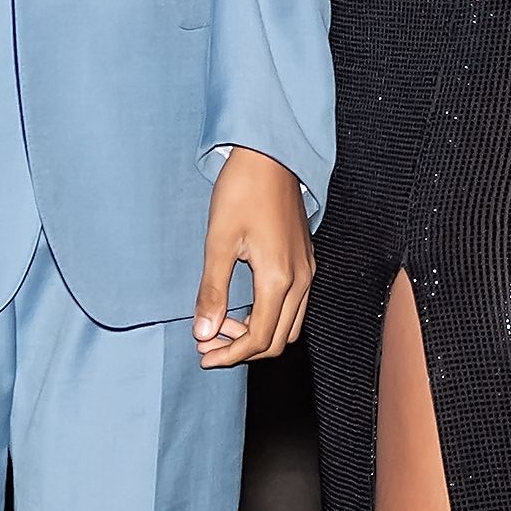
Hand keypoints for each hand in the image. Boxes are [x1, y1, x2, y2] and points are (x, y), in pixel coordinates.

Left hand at [193, 150, 313, 367]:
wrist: (270, 156)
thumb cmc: (242, 192)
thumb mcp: (218, 242)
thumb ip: (212, 291)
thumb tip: (203, 332)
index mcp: (279, 279)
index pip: (260, 338)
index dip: (231, 355)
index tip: (204, 355)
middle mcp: (301, 280)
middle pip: (279, 340)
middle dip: (243, 350)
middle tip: (209, 344)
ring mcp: (307, 271)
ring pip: (290, 326)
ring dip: (258, 335)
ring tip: (223, 325)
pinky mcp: (306, 261)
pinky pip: (295, 306)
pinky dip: (270, 317)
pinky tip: (243, 306)